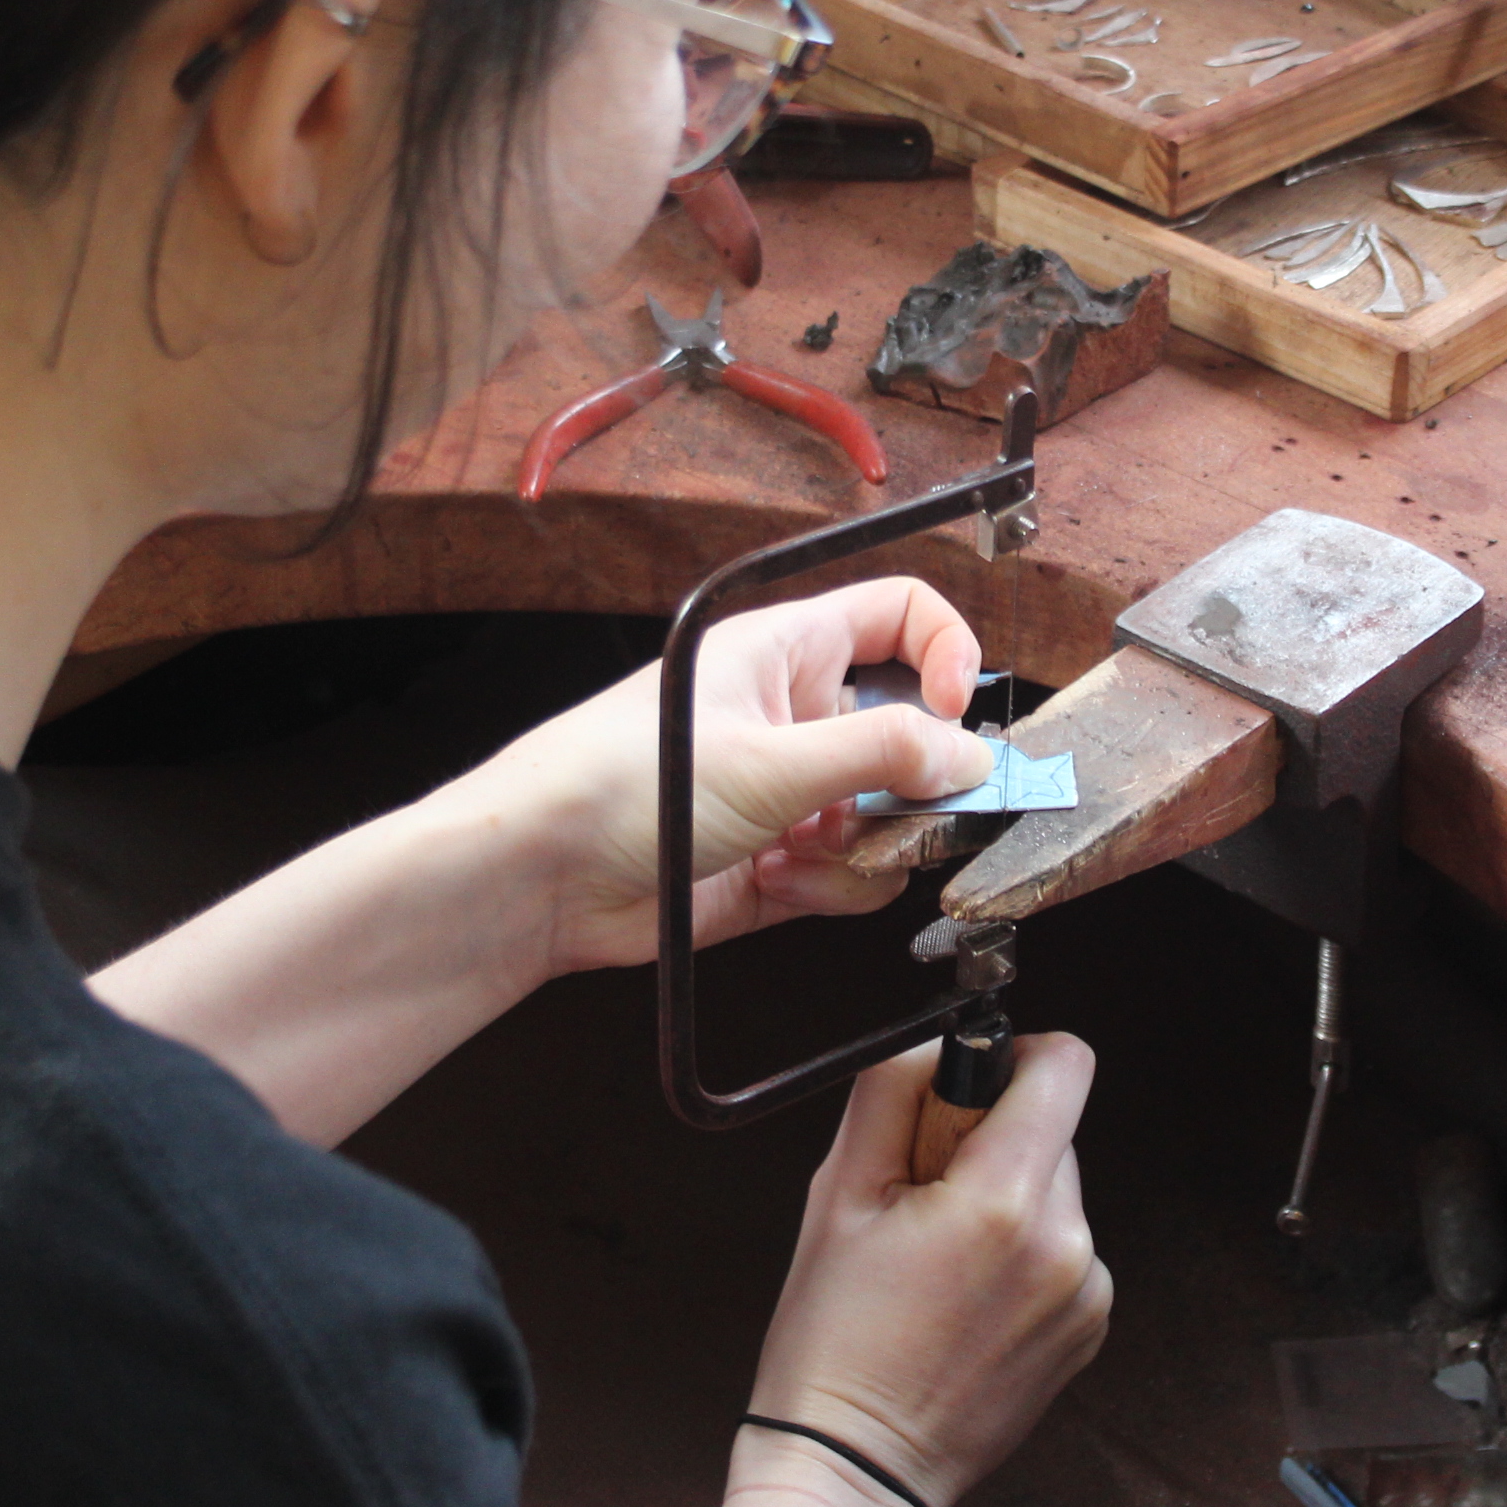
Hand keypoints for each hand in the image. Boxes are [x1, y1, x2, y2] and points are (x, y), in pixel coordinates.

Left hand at [466, 578, 997, 980]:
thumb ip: (882, 754)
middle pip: (907, 734)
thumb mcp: (769, 757)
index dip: (946, 656)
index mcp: (787, 653)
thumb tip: (967, 756)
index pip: (900, 619)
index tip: (958, 714)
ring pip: (886, 816)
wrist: (539, 878)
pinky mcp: (778, 864)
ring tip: (812, 854)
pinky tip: (780, 882)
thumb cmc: (615, 782)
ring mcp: (787, 793)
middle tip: (915, 812)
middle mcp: (793, 716)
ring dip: (868, 846)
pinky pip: (848, 875)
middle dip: (916, 784)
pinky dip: (831, 887)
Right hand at [745, 1033, 1110, 1506]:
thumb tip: (935, 1041)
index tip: (966, 1085)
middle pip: (1053, 1130)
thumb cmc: (835, 1342)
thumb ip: (893, 1092)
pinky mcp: (1090, 1328)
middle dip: (990, 1140)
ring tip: (938, 1261)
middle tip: (920, 1199)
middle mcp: (1067, 1244)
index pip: (1063, 1067)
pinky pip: (1065, 1248)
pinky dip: (1023, 1252)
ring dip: (1007, 1198)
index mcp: (1005, 1202)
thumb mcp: (838, 1194)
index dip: (1014, 1054)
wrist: (858, 1468)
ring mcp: (1087, 1293)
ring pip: (1057, 1190)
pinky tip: (964, 1298)